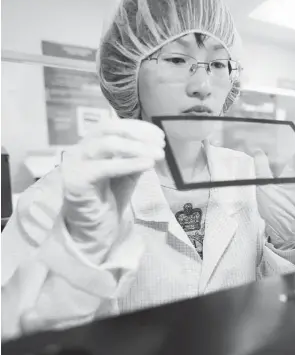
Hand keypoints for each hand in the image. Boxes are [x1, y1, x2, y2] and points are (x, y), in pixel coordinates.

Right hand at [61, 119, 164, 248]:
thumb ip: (137, 158)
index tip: (160, 135)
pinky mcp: (76, 180)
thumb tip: (154, 145)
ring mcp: (75, 164)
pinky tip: (148, 165)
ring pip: (106, 144)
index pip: (113, 125)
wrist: (94, 229)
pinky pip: (104, 167)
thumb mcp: (128, 174)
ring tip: (158, 155)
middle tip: (161, 145)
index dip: (138, 127)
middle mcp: (80, 149)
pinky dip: (128, 164)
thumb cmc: (110, 199)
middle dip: (138, 134)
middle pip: (108, 129)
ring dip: (136, 147)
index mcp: (92, 144)